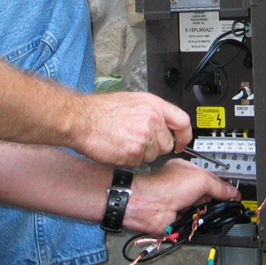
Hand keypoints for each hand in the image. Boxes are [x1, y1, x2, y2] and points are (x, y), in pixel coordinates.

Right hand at [74, 92, 191, 165]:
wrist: (80, 120)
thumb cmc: (100, 110)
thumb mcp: (132, 101)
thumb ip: (151, 111)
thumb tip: (163, 123)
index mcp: (154, 104)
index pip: (182, 121)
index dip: (185, 135)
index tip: (182, 142)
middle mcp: (152, 120)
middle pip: (166, 144)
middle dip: (155, 147)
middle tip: (136, 140)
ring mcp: (144, 137)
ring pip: (153, 156)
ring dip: (141, 154)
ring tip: (124, 141)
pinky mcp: (134, 153)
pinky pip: (139, 164)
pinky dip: (129, 160)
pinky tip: (118, 148)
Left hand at [124, 159, 240, 234]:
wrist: (150, 205)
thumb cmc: (166, 185)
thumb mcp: (200, 179)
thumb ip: (218, 186)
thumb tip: (231, 192)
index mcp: (187, 171)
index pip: (211, 177)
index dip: (223, 185)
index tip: (233, 193)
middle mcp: (183, 186)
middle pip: (207, 193)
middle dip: (216, 198)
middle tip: (226, 202)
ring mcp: (181, 202)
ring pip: (202, 208)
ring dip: (207, 210)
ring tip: (210, 209)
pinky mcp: (178, 217)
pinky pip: (194, 220)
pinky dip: (199, 221)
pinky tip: (201, 218)